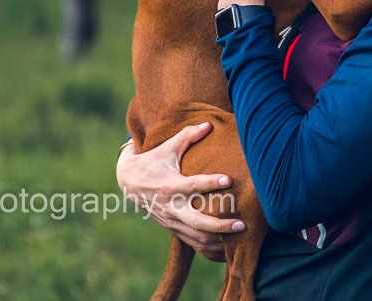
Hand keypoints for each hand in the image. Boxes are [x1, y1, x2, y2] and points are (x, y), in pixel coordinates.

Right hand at [117, 123, 245, 261]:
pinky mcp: (173, 229)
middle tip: (242, 223)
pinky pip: (193, 244)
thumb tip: (209, 124)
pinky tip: (228, 247)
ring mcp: (172, 221)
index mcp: (170, 186)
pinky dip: (210, 248)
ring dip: (219, 240)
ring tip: (241, 236)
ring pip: (197, 238)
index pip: (192, 186)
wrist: (129, 182)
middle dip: (220, 225)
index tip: (229, 180)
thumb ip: (188, 136)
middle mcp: (171, 207)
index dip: (210, 183)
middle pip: (197, 222)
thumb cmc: (153, 160)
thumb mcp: (168, 147)